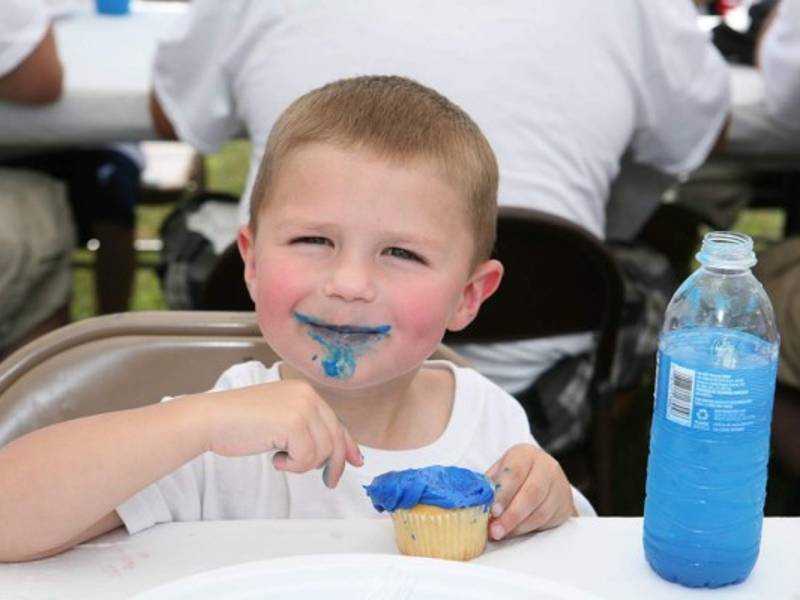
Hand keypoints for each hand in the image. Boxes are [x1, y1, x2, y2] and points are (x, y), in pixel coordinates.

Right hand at [199, 380, 362, 487]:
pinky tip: (274, 458)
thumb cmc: (238, 422)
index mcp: (305, 392)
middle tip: (328, 481)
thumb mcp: (279, 419)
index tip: (355, 461)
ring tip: (281, 459)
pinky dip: (292, 465)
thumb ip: (306, 429)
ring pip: (323, 451)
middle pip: (335, 438)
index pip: (336, 422)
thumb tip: (337, 453)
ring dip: (303, 464)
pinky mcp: (294, 423)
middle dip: (334, 463)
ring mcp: (302, 407)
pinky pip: (307, 457)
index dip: (348, 445)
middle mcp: (308, 395)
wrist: (211, 419)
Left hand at [485, 444, 575, 539]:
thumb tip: (475, 503)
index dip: (504, 493)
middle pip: (531, 493)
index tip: (492, 510)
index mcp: (526, 454)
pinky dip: (527, 529)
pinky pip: (547, 521)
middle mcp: (546, 467)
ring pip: (540, 510)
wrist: (544, 479)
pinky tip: (514, 532)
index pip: (516, 472)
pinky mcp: (564, 506)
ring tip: (500, 533)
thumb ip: (489, 485)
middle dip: (511, 514)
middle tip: (495, 529)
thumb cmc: (514, 475)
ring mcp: (559, 486)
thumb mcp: (500, 471)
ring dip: (518, 526)